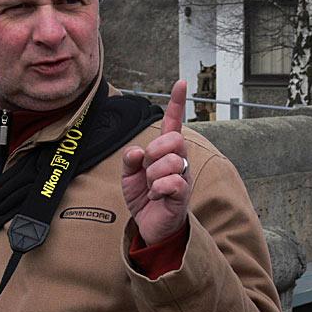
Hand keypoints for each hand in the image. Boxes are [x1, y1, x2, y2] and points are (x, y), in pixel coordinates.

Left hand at [122, 80, 191, 245]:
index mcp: (165, 152)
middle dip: (155, 151)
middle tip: (147, 168)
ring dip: (153, 175)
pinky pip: (173, 182)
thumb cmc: (144, 199)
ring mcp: (183, 177)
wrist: (150, 228)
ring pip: (172, 161)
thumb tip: (137, 151)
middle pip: (174, 139)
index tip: (181, 83)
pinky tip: (156, 196)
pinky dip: (158, 188)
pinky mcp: (183, 195)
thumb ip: (129, 160)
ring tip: (151, 187)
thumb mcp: (128, 176)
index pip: (173, 123)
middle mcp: (179, 161)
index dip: (176, 103)